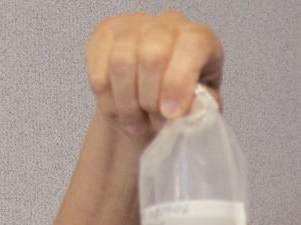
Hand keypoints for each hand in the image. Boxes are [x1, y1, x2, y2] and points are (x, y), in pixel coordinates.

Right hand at [85, 11, 223, 141]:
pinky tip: (120, 112)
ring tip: (136, 125)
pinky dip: (108, 102)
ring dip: (127, 105)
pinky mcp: (104, 35)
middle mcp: (167, 24)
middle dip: (151, 100)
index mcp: (200, 38)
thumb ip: (200, 108)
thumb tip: (188, 109)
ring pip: (120, 63)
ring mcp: (133, 25)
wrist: (154, 100)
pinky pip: (99, 73)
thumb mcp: (202, 108)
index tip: (171, 115)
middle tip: (154, 123)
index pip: (192, 46)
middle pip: (152, 56)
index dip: (179, 83)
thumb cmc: (183, 102)